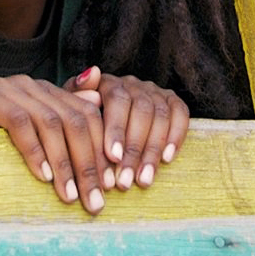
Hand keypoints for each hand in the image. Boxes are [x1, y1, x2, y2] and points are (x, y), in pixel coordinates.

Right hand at [0, 74, 109, 213]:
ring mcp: (7, 88)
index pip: (87, 115)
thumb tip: (98, 105)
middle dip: (89, 163)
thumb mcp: (25, 133)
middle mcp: (30, 85)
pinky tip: (41, 176)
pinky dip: (33, 150)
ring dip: (63, 163)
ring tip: (69, 196)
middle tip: (95, 201)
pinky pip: (18, 122)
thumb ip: (60, 121)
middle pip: (74, 119)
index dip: (103, 149)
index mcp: (45, 91)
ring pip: (49, 122)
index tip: (112, 185)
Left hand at [65, 66, 188, 190]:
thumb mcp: (73, 110)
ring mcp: (155, 92)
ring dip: (153, 151)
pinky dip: (176, 136)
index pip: (117, 101)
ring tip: (144, 180)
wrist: (104, 117)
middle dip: (134, 149)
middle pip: (141, 111)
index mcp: (109, 83)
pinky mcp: (173, 101)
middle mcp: (134, 84)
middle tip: (125, 181)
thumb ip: (77, 94)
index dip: (116, 129)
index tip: (113, 157)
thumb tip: (91, 73)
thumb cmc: (84, 120)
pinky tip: (167, 160)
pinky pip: (181, 114)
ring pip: (160, 117)